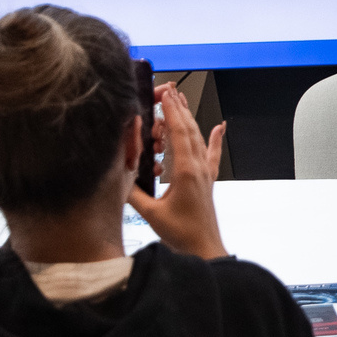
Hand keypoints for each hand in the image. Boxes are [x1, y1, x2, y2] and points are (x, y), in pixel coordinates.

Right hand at [129, 83, 228, 260]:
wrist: (204, 248)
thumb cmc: (180, 233)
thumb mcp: (150, 212)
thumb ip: (132, 192)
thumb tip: (117, 172)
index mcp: (186, 171)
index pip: (179, 133)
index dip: (171, 111)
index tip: (164, 93)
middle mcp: (199, 168)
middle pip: (190, 130)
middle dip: (179, 108)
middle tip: (170, 89)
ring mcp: (206, 173)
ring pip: (199, 138)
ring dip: (190, 118)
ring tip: (182, 100)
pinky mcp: (208, 181)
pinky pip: (212, 154)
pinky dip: (215, 139)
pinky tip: (220, 126)